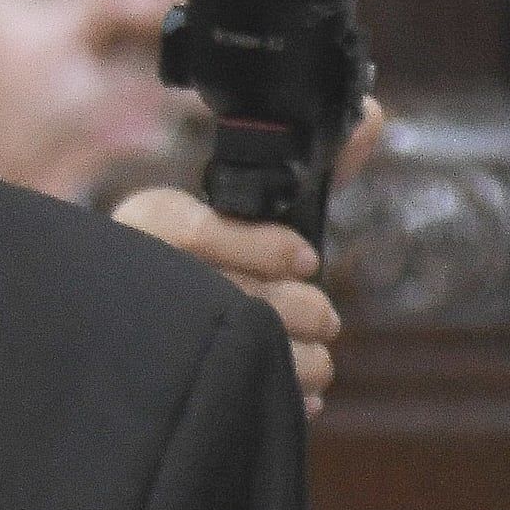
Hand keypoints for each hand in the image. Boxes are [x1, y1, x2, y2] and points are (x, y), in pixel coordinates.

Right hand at [110, 184, 339, 416]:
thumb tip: (373, 117)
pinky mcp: (165, 382)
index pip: (196, 232)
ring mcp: (144, 332)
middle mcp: (135, 272)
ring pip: (241, 346)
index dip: (264, 249)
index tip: (307, 260)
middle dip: (300, 310)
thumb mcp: (247, 208)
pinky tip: (297, 389)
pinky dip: (285, 392)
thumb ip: (313, 169)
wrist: (143, 333)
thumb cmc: (210, 263)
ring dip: (302, 359)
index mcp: (148, 220)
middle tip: (323, 318)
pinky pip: (240, 389)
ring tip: (315, 359)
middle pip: (231, 295)